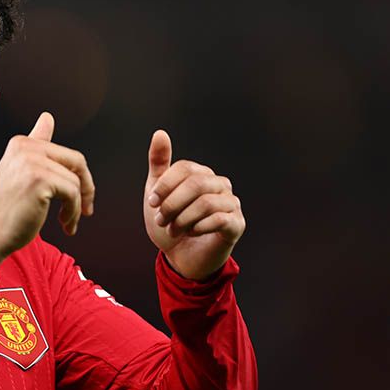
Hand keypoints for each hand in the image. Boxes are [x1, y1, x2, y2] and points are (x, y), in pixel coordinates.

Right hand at [0, 112, 95, 273]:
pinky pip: (72, 193)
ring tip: (67, 221)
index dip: (78, 174)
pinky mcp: (40, 180)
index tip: (82, 193)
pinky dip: (72, 212)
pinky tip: (65, 224)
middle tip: (85, 209)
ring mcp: (32, 162)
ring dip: (76, 207)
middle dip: (86, 188)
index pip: (63, 152)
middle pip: (76, 162)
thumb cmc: (8, 209)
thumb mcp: (21, 171)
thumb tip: (48, 116)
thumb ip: (37, 144)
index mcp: (20, 143)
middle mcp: (25, 147)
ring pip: (75, 182)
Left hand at [143, 130, 244, 280]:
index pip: (185, 168)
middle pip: (196, 183)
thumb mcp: (156, 193)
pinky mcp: (237, 224)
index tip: (152, 203)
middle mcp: (220, 184)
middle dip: (172, 204)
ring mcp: (231, 203)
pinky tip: (191, 233)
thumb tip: (160, 133)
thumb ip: (159, 164)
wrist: (180, 257)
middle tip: (161, 220)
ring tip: (173, 229)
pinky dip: (198, 227)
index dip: (165, 185)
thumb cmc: (170, 223)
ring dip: (182, 219)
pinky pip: (220, 219)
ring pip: (206, 202)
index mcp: (202, 174)